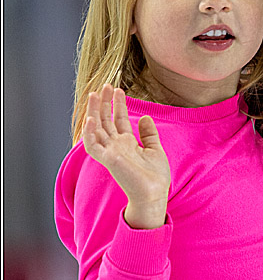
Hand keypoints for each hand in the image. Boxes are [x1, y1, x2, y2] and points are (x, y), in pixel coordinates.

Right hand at [82, 84, 170, 228]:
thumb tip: (144, 117)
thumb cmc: (154, 175)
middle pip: (106, 120)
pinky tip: (91, 119)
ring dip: (94, 112)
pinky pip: (93, 146)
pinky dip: (90, 133)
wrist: (155, 193)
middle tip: (105, 86)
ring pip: (96, 129)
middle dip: (104, 103)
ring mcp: (110, 152)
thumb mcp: (154, 148)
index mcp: (126, 143)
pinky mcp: (108, 160)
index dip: (117, 104)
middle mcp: (116, 146)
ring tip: (95, 94)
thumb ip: (148, 133)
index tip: (118, 89)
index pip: (118, 119)